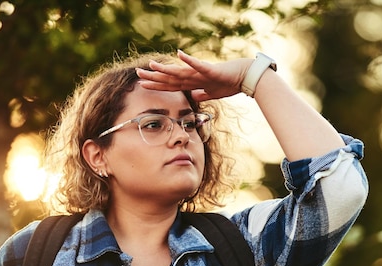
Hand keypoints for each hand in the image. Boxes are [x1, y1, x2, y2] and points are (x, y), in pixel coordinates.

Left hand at [136, 50, 252, 101]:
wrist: (245, 77)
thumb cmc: (230, 83)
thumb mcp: (213, 93)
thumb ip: (202, 93)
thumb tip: (193, 95)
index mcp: (194, 83)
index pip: (171, 85)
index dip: (156, 85)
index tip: (142, 84)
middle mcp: (194, 76)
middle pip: (171, 78)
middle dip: (154, 78)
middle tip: (137, 74)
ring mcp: (201, 73)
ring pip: (180, 72)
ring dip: (165, 70)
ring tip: (151, 66)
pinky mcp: (211, 70)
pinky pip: (198, 65)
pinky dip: (189, 61)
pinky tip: (179, 54)